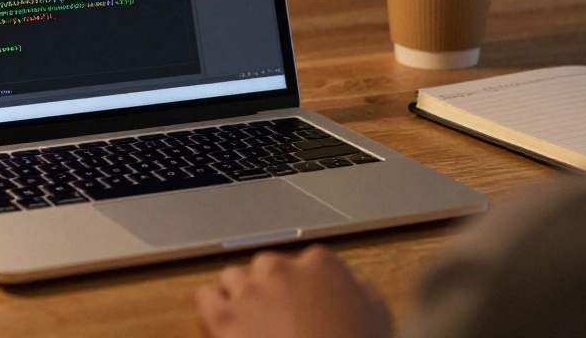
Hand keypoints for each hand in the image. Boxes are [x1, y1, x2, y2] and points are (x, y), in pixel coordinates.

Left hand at [195, 245, 393, 337]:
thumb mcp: (379, 318)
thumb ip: (361, 292)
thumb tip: (351, 285)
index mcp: (321, 264)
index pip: (308, 263)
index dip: (308, 286)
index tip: (310, 306)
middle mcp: (280, 269)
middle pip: (267, 267)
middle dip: (272, 287)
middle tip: (282, 317)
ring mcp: (248, 292)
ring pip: (233, 278)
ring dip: (241, 295)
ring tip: (252, 321)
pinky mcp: (223, 318)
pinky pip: (206, 298)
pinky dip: (213, 307)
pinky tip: (224, 323)